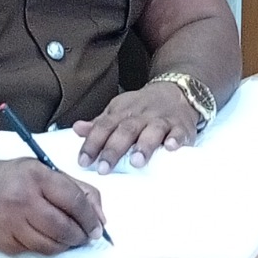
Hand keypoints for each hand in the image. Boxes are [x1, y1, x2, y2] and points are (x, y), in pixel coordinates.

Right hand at [0, 156, 106, 254]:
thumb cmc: (10, 178)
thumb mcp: (42, 171)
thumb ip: (75, 189)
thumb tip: (99, 217)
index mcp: (36, 176)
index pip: (73, 200)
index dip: (90, 217)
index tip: (97, 226)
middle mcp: (22, 199)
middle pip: (63, 227)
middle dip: (81, 236)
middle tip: (86, 236)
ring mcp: (11, 223)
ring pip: (50, 245)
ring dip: (66, 245)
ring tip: (68, 238)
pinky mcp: (3, 242)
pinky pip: (34, 251)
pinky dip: (46, 248)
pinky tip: (46, 238)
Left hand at [74, 82, 199, 172]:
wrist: (176, 90)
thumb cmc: (143, 106)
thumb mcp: (119, 110)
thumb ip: (100, 124)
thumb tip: (77, 129)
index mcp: (122, 113)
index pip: (104, 126)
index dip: (92, 143)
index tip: (83, 161)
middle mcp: (140, 116)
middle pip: (125, 131)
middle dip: (113, 149)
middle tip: (104, 168)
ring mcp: (161, 120)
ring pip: (152, 131)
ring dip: (144, 145)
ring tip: (136, 162)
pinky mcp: (181, 126)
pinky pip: (178, 132)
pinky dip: (175, 139)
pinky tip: (170, 148)